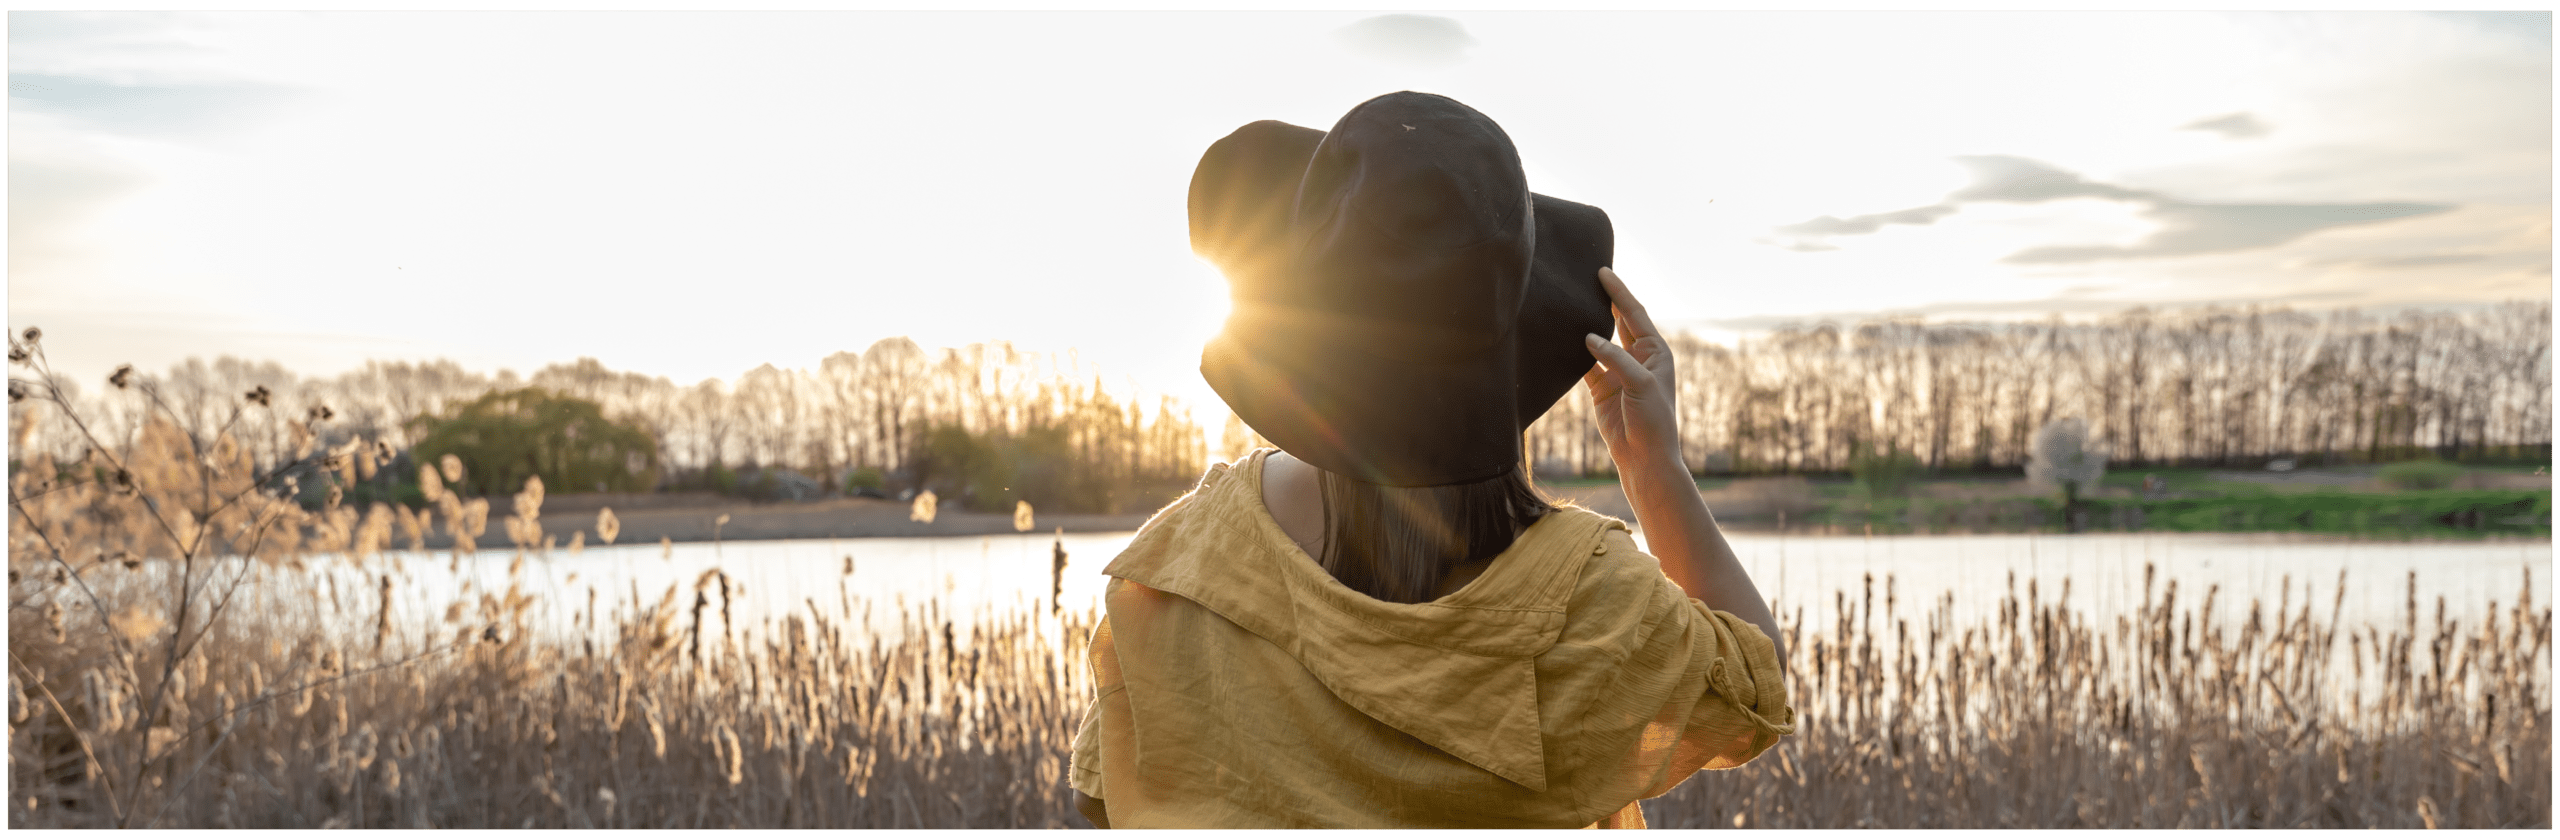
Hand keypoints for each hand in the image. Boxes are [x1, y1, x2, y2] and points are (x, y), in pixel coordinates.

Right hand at [1581, 267, 1682, 476]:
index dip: (1619, 293)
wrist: (1644, 457)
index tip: (1603, 272)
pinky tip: (1563, 340)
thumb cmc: (1654, 420)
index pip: (1635, 314)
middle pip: (1619, 322)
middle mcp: (1638, 358)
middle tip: (1588, 278)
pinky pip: (1586, 364)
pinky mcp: (1602, 388)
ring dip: (1589, 325)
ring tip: (1573, 303)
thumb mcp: (1641, 384)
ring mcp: (1619, 372)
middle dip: (1606, 300)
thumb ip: (1616, 359)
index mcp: (1656, 352)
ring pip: (1600, 341)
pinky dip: (1575, 353)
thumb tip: (1589, 337)